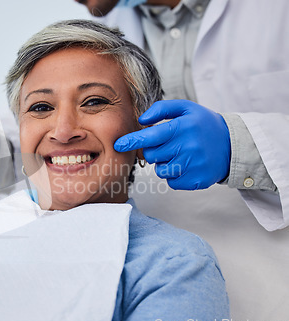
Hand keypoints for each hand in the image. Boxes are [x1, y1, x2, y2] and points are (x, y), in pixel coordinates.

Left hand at [114, 100, 230, 189]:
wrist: (232, 145)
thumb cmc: (203, 125)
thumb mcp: (186, 108)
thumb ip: (161, 109)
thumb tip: (141, 120)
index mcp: (182, 127)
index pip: (150, 136)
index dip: (132, 141)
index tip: (118, 145)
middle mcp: (188, 147)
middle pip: (152, 155)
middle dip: (154, 151)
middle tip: (169, 144)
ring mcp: (192, 165)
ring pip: (160, 170)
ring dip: (165, 163)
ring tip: (181, 154)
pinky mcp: (196, 181)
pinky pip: (171, 182)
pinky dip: (175, 175)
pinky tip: (187, 165)